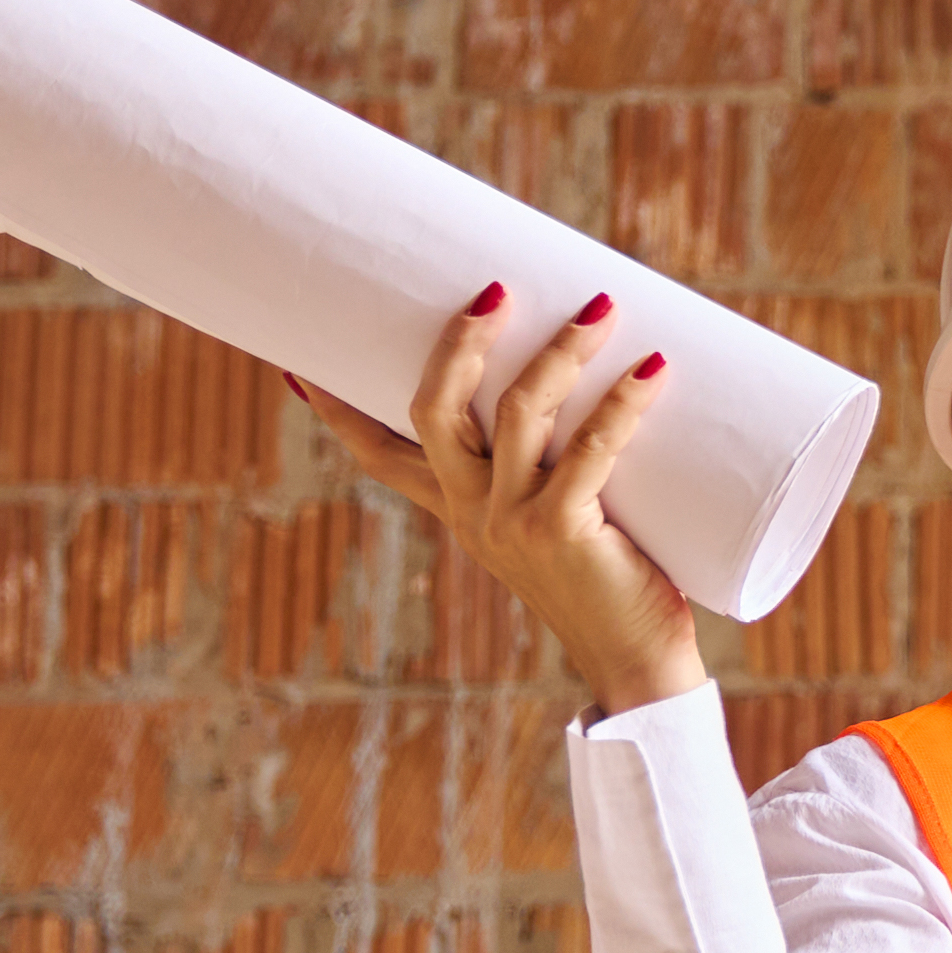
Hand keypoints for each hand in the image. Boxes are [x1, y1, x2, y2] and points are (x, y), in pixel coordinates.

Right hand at [298, 282, 705, 719]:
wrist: (636, 662)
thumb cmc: (615, 579)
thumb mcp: (566, 519)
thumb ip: (566, 467)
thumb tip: (613, 386)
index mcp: (459, 509)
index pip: (380, 454)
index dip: (339, 411)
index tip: (298, 367)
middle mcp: (472, 513)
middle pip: (433, 410)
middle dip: (457, 343)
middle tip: (494, 290)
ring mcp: (510, 523)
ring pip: (517, 413)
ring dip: (560, 352)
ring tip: (602, 309)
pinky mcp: (561, 531)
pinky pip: (590, 451)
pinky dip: (622, 404)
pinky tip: (653, 369)